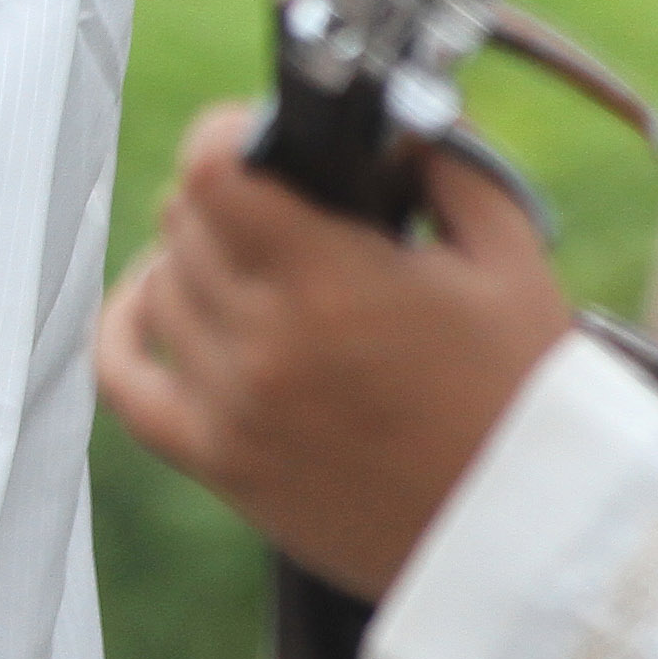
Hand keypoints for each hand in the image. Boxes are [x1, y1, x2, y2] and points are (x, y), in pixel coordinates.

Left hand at [96, 104, 572, 599]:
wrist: (533, 540)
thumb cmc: (529, 399)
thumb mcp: (510, 260)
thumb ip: (444, 168)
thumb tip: (385, 117)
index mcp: (331, 282)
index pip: (213, 169)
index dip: (230, 134)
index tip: (263, 136)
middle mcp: (264, 341)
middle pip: (186, 218)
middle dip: (232, 194)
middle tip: (286, 203)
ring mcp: (231, 406)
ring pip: (161, 284)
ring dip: (196, 255)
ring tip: (254, 254)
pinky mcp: (217, 462)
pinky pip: (124, 378)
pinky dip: (128, 326)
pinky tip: (157, 299)